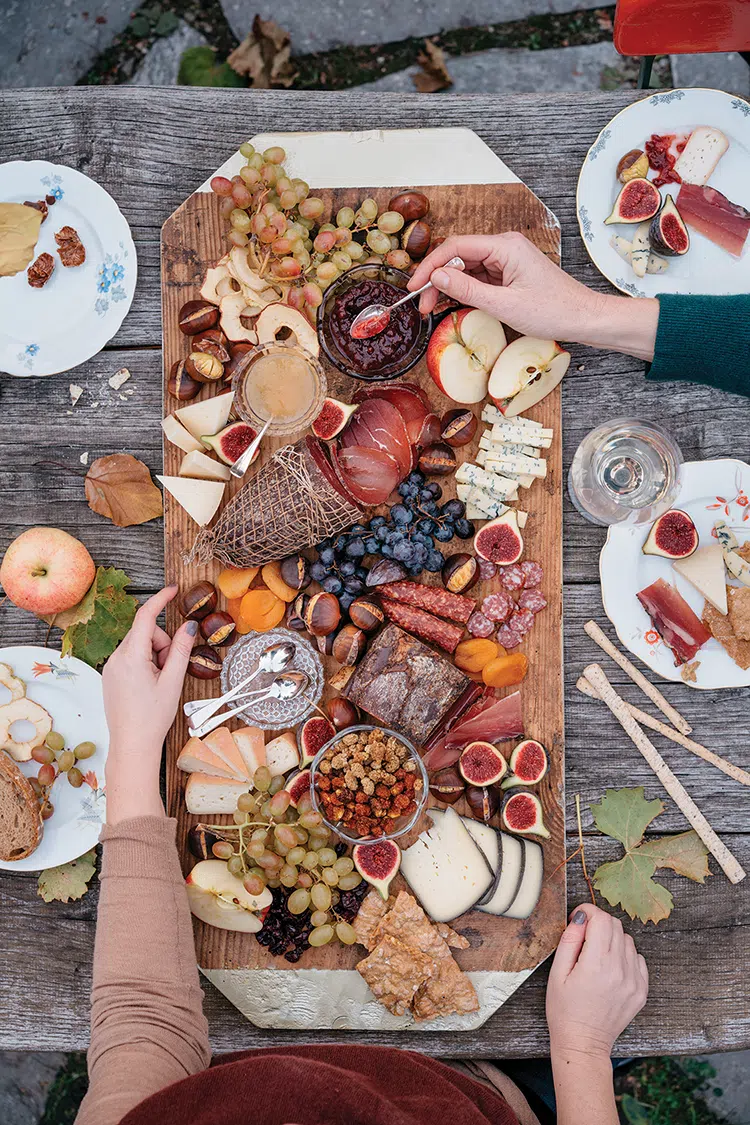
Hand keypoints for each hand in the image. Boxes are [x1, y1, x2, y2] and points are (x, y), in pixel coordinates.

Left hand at [102, 587, 196, 821]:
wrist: (132, 744)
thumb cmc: (153, 717)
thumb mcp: (173, 681)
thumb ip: (181, 650)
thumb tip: (189, 626)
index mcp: (131, 657)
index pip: (145, 617)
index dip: (160, 599)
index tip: (173, 590)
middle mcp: (116, 658)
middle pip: (145, 633)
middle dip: (162, 643)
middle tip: (170, 669)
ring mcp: (111, 667)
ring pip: (139, 645)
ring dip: (154, 655)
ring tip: (160, 681)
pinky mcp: (111, 676)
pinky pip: (131, 657)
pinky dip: (145, 663)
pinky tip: (150, 685)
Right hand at [409, 232, 659, 361]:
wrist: (583, 318)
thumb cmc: (551, 311)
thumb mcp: (503, 305)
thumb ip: (467, 289)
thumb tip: (436, 276)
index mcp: (504, 246)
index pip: (455, 247)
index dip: (430, 266)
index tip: (413, 287)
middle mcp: (504, 247)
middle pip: (458, 257)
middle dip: (436, 280)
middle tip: (421, 306)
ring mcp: (506, 260)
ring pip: (466, 268)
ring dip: (447, 287)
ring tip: (431, 309)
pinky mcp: (509, 273)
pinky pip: (478, 278)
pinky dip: (462, 291)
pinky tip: (448, 305)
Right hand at [546, 903, 648, 1059]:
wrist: (583, 1043)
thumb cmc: (564, 1011)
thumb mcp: (557, 974)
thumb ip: (569, 941)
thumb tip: (580, 918)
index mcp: (596, 964)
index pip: (601, 919)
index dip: (588, 912)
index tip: (578, 918)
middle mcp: (620, 970)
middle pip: (616, 925)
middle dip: (599, 923)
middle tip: (584, 936)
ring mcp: (634, 981)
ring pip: (627, 940)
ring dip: (612, 939)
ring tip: (597, 955)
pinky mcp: (641, 991)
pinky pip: (638, 959)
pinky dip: (625, 956)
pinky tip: (611, 967)